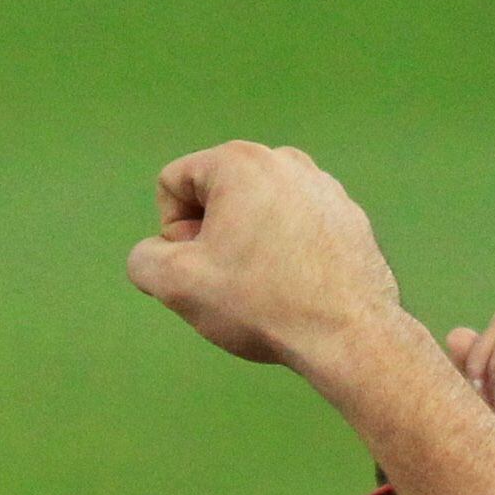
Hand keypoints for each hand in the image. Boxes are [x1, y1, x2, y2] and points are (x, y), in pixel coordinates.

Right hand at [125, 142, 408, 376]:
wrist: (349, 335)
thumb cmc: (262, 303)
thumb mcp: (177, 285)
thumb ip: (145, 260)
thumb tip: (155, 254)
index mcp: (240, 161)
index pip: (173, 184)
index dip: (171, 232)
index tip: (200, 267)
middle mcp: (285, 160)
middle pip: (217, 195)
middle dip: (211, 236)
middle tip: (231, 281)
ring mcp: (323, 186)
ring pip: (258, 212)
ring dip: (248, 245)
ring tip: (266, 288)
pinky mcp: (349, 215)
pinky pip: (296, 227)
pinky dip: (287, 253)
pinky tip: (298, 288)